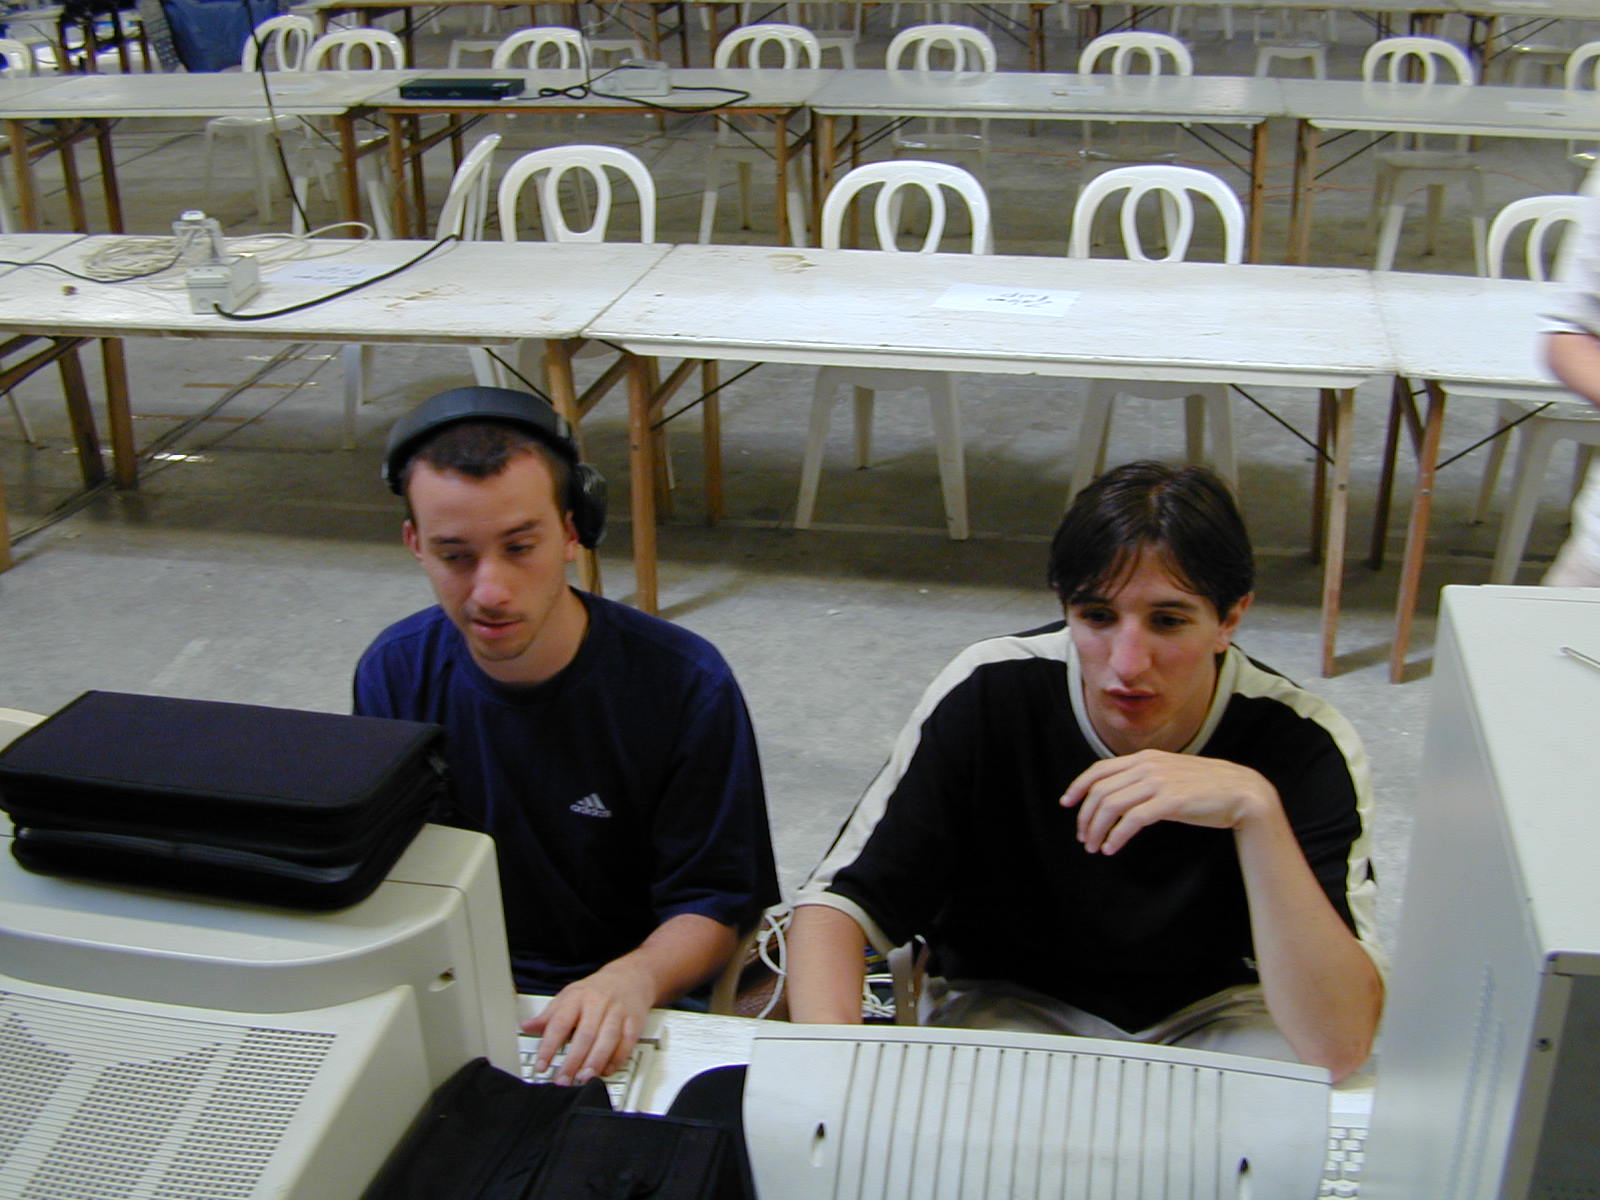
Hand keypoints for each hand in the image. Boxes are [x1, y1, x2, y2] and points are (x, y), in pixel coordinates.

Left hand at [519, 961, 654, 1085]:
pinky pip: (627, 1042)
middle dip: (574, 1061)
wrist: (630, 976)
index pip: (560, 1023)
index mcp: (577, 997)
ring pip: (608, 1038)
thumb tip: (527, 1027)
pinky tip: (606, 1070)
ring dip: (596, 1061)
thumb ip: (549, 1015)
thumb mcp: (569, 996)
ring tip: (584, 1078)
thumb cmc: (595, 990)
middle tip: (563, 1080)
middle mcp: (598, 1004)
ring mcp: (618, 1012)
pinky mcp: (634, 1021)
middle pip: (585, 1034)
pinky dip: (617, 1059)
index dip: (549, 1046)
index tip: (541, 1066)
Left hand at [1061, 750, 1275, 855]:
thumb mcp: (1170, 774)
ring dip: (1097, 829)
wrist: (1243, 792)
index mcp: (1145, 758)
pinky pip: (1132, 820)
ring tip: (1095, 846)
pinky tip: (1113, 848)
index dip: (1078, 787)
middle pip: (1101, 791)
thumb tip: (1117, 795)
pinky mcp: (1171, 802)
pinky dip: (1117, 836)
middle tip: (1083, 837)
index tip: (1066, 804)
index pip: (1099, 769)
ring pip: (1111, 806)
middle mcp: (1148, 766)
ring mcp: (1159, 782)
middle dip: (1086, 816)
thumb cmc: (1206, 788)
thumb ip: (1145, 778)